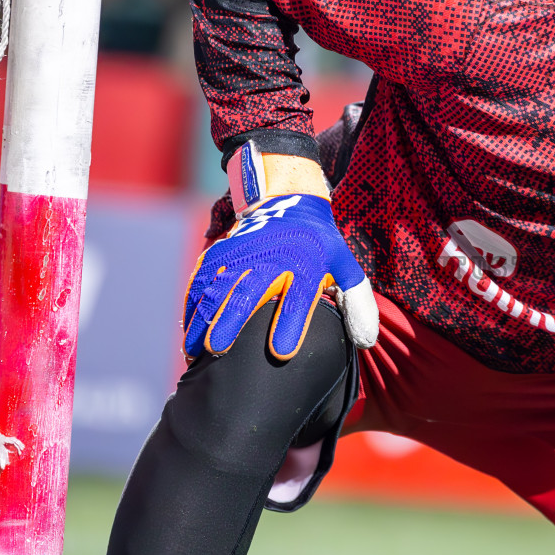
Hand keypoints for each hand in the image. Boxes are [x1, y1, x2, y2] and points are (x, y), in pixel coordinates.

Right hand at [183, 194, 377, 359]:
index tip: (280, 353)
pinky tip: (187, 330)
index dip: (290, 324)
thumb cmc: (321, 246)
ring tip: (194, 351)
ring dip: (204, 317)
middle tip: (218, 350)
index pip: (299, 297)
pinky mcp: (223, 250)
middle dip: (231, 320)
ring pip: (218, 286)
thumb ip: (359, 304)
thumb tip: (367, 343)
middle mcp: (271, 257)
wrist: (289, 201)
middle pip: (249, 291)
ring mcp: (243, 253)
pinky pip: (202, 277)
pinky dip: (192, 303)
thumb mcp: (347, 267)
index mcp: (306, 264)